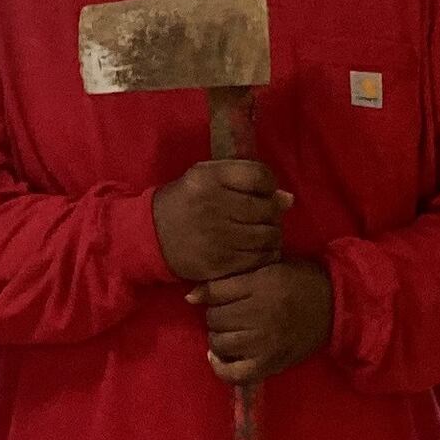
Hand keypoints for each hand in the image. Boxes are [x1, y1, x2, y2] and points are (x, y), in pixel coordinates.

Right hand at [153, 157, 289, 282]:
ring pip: (268, 236)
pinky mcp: (219, 263)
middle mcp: (213, 205)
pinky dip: (265, 255)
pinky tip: (256, 251)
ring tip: (262, 234)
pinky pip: (258, 260)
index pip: (259, 176)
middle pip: (268, 209)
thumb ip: (245, 178)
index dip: (269, 185)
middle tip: (265, 217)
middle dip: (273, 213)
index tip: (263, 192)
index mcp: (209, 178)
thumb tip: (288, 198)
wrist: (151, 236)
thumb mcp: (206, 176)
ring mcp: (217, 237)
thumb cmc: (185, 201)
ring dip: (272, 235)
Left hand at [195, 260, 331, 384]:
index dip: (211, 295)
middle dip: (217, 315)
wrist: (337, 306)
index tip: (217, 297)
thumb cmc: (300, 282)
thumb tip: (189, 296)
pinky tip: (220, 357)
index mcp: (262, 284)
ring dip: (219, 337)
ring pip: (220, 342)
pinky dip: (222, 368)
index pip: (216, 292)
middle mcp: (261, 313)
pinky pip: (234, 374)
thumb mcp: (269, 267)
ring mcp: (266, 342)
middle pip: (215, 318)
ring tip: (231, 332)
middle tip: (230, 315)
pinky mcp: (271, 363)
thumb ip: (232, 279)